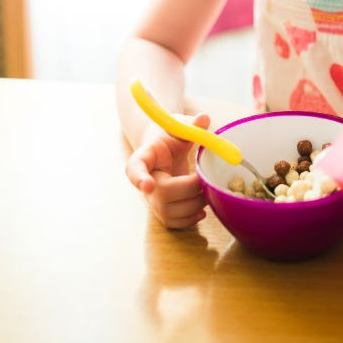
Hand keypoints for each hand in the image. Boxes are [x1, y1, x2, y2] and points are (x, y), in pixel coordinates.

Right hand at [126, 112, 209, 228]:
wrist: (163, 148)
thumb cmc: (170, 136)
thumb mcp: (178, 126)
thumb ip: (191, 124)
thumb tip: (204, 118)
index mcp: (145, 155)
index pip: (135, 167)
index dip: (139, 178)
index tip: (148, 185)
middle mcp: (146, 180)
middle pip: (162, 193)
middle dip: (189, 188)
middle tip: (204, 178)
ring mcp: (152, 198)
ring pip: (169, 212)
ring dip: (194, 205)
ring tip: (207, 191)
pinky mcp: (162, 210)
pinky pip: (173, 223)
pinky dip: (190, 220)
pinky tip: (202, 210)